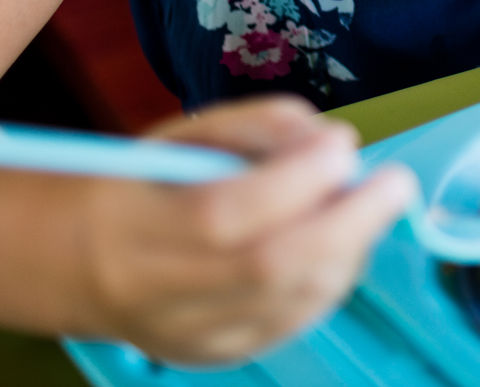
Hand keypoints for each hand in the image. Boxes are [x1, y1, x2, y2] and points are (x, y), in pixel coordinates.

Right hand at [78, 95, 416, 363]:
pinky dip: (334, 277)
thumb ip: (259, 125)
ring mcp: (190, 336)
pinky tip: (344, 242)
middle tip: (395, 183)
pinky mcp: (219, 355)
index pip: (223, 215)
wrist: (84, 264)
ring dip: (351, 248)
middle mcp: (158, 293)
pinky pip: (296, 321)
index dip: (295, 181)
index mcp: (136, 226)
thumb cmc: (149, 185)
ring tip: (369, 206)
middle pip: (269, 268)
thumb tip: (330, 140)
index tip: (343, 144)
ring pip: (294, 301)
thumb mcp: (186, 134)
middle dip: (349, 220)